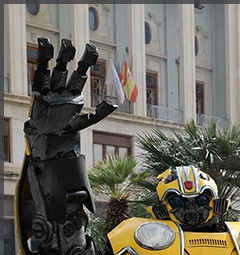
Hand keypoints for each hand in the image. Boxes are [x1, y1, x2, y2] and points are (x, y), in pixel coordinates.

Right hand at [24, 38, 116, 162]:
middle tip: (71, 43)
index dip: (86, 60)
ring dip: (53, 55)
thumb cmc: (69, 131)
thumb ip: (100, 113)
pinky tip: (44, 53)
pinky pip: (40, 76)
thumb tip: (114, 104)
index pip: (81, 72)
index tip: (93, 48)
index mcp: (74, 92)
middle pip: (67, 66)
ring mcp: (51, 89)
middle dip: (69, 54)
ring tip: (52, 42)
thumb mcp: (87, 122)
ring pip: (53, 68)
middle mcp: (63, 87)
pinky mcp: (40, 93)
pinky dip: (41, 64)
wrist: (53, 141)